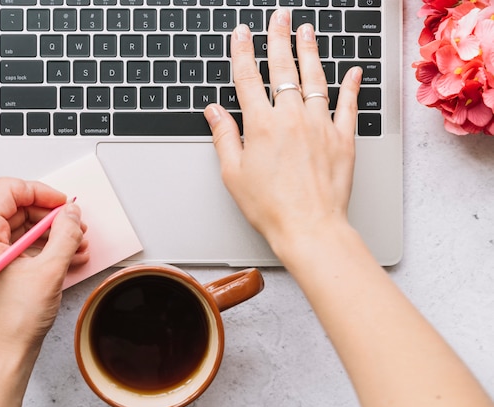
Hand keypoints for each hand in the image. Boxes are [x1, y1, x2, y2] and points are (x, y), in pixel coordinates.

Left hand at [0, 178, 88, 358]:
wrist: (4, 358)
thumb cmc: (14, 323)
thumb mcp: (49, 272)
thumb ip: (65, 235)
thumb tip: (73, 213)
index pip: (8, 191)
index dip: (40, 192)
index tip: (64, 204)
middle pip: (18, 209)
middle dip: (51, 216)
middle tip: (77, 226)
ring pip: (23, 228)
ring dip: (53, 233)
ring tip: (79, 245)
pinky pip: (23, 247)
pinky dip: (46, 248)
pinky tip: (70, 258)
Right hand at [204, 10, 360, 263]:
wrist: (308, 227)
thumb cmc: (269, 206)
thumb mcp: (233, 173)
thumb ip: (224, 136)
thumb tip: (213, 111)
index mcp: (261, 125)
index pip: (248, 78)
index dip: (243, 52)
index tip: (242, 33)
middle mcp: (291, 118)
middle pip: (283, 69)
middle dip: (279, 38)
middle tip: (280, 17)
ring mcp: (320, 125)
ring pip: (315, 78)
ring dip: (310, 52)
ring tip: (308, 31)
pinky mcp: (342, 138)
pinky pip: (348, 105)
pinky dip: (351, 86)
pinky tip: (353, 71)